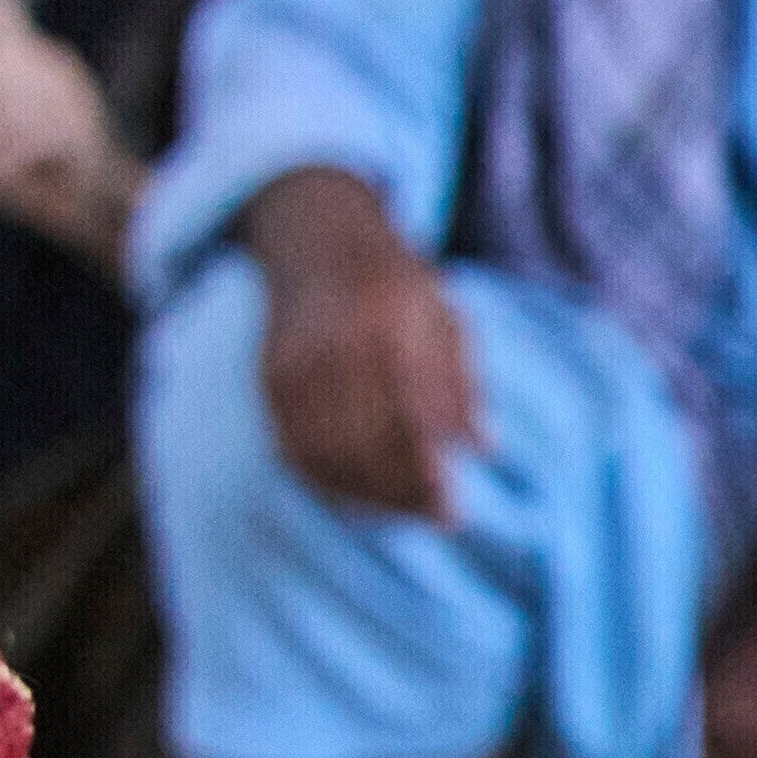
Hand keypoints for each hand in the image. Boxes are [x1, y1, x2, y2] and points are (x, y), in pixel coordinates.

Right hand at [245, 166, 489, 518]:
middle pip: (364, 443)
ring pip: (327, 452)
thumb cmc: (398, 283)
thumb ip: (462, 381)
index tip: (452, 510)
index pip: (407, 417)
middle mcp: (337, 341)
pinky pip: (293, 446)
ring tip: (403, 517)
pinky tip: (357, 501)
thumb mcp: (445, 315)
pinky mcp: (271, 378)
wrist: (319, 238)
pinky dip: (324, 483)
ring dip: (365, 497)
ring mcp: (297, 361)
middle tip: (435, 519)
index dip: (426, 473)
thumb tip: (485, 448)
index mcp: (391, 321)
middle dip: (400, 493)